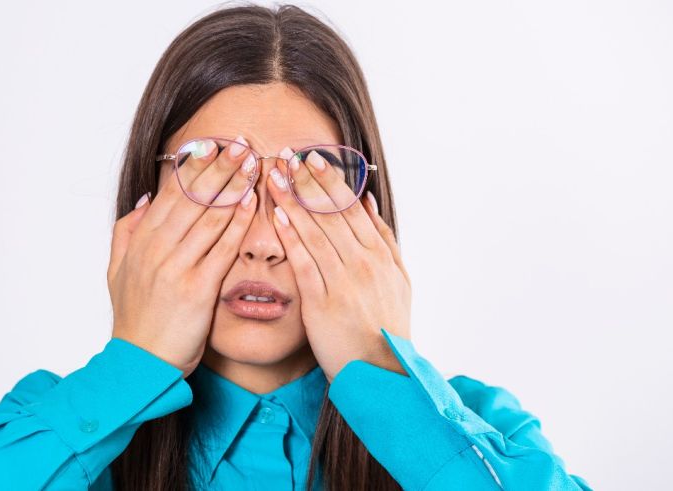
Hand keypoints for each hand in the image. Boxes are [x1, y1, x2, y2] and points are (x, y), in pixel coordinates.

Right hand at [107, 139, 257, 377]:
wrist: (140, 363)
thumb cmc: (136, 318)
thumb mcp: (117, 271)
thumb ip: (127, 231)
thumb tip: (146, 198)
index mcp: (140, 241)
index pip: (171, 193)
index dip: (195, 167)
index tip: (215, 145)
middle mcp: (156, 249)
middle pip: (193, 198)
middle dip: (220, 168)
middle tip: (242, 143)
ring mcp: (176, 268)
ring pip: (209, 217)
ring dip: (234, 187)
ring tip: (253, 163)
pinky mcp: (196, 289)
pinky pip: (221, 249)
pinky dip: (238, 223)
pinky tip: (253, 203)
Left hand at [265, 148, 411, 382]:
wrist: (382, 370)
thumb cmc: (387, 323)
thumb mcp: (398, 278)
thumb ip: (383, 237)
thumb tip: (366, 199)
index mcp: (378, 254)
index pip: (350, 207)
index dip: (328, 180)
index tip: (310, 156)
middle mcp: (361, 263)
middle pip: (330, 213)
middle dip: (306, 181)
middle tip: (286, 153)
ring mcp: (342, 282)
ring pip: (315, 232)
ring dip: (293, 201)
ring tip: (274, 175)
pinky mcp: (322, 303)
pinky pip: (304, 263)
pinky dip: (291, 237)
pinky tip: (276, 216)